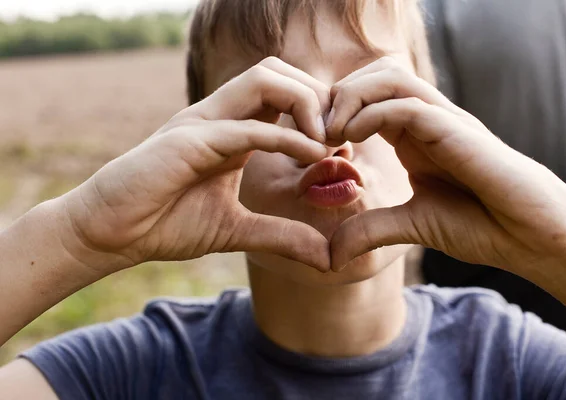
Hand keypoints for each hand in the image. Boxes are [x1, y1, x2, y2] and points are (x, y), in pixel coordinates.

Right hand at [62, 57, 331, 272]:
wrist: (111, 233)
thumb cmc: (165, 223)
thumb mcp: (236, 230)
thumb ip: (280, 235)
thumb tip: (326, 256)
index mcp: (232, 130)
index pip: (284, 95)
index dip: (321, 112)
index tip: (344, 147)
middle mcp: (220, 117)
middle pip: (279, 72)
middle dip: (319, 95)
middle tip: (341, 135)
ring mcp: (203, 123)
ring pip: (263, 80)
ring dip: (305, 103)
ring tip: (328, 141)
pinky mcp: (188, 140)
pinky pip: (244, 127)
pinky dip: (284, 137)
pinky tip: (314, 156)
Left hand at [327, 57, 565, 280]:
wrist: (529, 236)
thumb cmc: (480, 226)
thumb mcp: (411, 225)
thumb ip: (371, 229)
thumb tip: (331, 254)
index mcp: (414, 135)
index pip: (367, 98)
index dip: (333, 112)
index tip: (311, 143)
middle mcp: (426, 120)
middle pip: (374, 76)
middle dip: (336, 96)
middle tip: (315, 131)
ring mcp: (443, 120)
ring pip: (389, 78)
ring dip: (351, 98)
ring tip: (330, 133)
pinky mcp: (456, 130)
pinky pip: (408, 105)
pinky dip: (372, 114)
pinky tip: (351, 140)